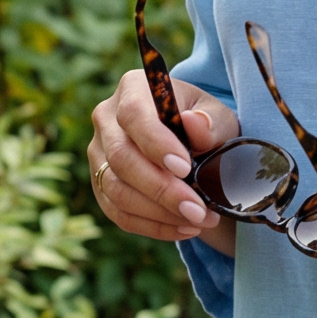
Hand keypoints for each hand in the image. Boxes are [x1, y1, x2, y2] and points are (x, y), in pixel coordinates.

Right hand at [87, 71, 239, 256]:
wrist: (193, 144)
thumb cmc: (206, 125)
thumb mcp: (219, 117)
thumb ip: (211, 122)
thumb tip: (194, 123)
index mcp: (132, 89)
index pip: (133, 115)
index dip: (156, 143)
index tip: (184, 168)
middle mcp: (106, 118)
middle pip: (121, 157)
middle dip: (161, 188)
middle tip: (198, 208)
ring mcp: (97, 153)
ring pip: (115, 189)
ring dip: (158, 212)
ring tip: (198, 219)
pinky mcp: (99, 184)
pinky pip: (117, 212)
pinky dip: (151, 225)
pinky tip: (183, 228)